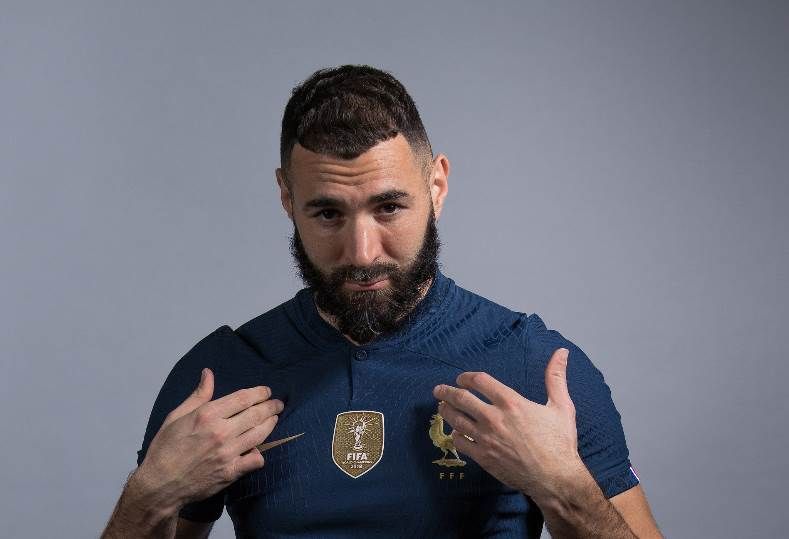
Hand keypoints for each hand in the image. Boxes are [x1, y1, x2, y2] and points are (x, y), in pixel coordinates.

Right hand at [135, 368, 283, 507]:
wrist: (159, 485)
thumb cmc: (165, 449)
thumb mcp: (177, 416)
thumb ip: (198, 395)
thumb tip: (208, 373)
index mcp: (207, 415)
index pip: (243, 398)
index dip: (259, 392)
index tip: (266, 391)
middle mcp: (220, 432)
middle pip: (256, 414)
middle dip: (271, 406)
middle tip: (278, 404)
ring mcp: (228, 453)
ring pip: (260, 434)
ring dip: (271, 424)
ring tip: (273, 419)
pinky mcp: (231, 472)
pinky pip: (256, 460)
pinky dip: (260, 454)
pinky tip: (258, 449)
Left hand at [432, 347, 585, 500]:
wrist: (556, 479)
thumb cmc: (560, 442)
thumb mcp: (562, 406)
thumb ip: (555, 377)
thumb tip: (561, 352)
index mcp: (511, 403)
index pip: (479, 381)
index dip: (467, 377)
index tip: (462, 379)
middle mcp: (494, 418)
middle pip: (461, 398)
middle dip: (446, 392)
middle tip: (438, 390)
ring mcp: (486, 438)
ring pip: (456, 420)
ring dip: (446, 411)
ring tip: (441, 407)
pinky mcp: (483, 457)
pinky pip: (461, 443)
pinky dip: (455, 435)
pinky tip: (455, 432)